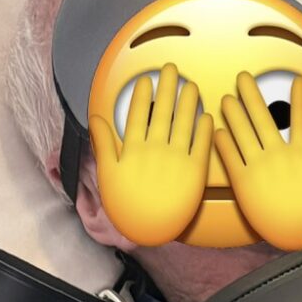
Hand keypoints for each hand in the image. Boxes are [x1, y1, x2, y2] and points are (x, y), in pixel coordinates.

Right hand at [89, 63, 211, 246]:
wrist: (149, 231)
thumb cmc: (126, 207)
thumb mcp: (106, 174)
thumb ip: (102, 144)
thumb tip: (95, 119)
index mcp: (133, 148)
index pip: (138, 113)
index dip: (142, 94)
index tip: (146, 80)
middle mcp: (155, 149)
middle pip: (163, 111)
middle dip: (168, 87)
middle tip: (173, 69)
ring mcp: (175, 160)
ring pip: (183, 123)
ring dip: (188, 102)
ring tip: (191, 85)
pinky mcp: (194, 173)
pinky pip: (200, 145)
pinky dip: (204, 130)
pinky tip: (207, 116)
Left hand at [216, 73, 301, 251]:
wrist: (297, 237)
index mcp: (300, 154)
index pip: (300, 118)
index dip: (299, 98)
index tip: (297, 80)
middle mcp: (278, 157)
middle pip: (263, 118)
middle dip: (253, 95)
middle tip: (243, 77)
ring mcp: (259, 169)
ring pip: (244, 133)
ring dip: (235, 113)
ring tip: (227, 98)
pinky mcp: (243, 184)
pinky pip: (231, 158)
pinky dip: (224, 143)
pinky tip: (217, 131)